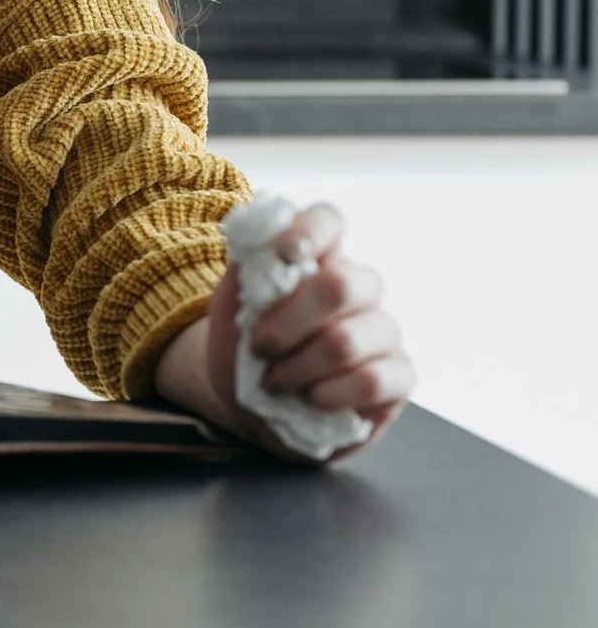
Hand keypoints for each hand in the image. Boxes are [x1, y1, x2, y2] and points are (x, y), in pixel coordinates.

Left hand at [157, 202, 414, 461]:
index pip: (329, 221)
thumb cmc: (242, 348)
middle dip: (288, 323)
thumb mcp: (229, 307)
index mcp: (316, 260)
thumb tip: (259, 239)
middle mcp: (357, 289)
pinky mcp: (398, 376)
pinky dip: (330, 393)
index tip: (286, 254)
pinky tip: (311, 399)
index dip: (311, 230)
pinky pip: (374, 380)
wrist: (248, 406)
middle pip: (341, 285)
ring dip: (298, 367)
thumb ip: (245, 271)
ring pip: (348, 340)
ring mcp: (381, 331)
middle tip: (260, 348)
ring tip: (275, 382)